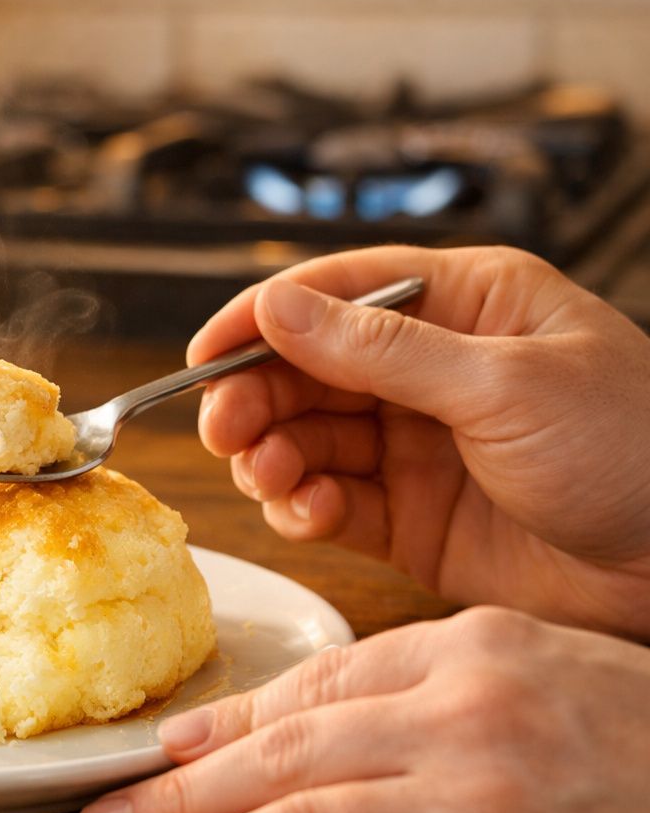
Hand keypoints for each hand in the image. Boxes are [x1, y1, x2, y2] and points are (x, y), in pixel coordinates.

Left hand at [74, 607, 649, 812]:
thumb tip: (276, 725)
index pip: (308, 692)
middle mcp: (462, 718)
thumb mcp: (532, 675)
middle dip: (175, 800)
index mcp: (464, 651)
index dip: (217, 733)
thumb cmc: (638, 746)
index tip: (150, 760)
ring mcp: (481, 808)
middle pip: (281, 762)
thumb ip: (410, 688)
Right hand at [188, 245, 649, 637]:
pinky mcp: (409, 519)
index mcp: (466, 305)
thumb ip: (379, 353)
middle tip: (226, 429)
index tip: (204, 353)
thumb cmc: (635, 452)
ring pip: (306, 438)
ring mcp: (417, 446)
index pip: (337, 294)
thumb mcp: (503, 385)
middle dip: (257, 398)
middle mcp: (432, 370)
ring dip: (273, 457)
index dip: (262, 319)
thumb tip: (275, 307)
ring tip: (272, 477)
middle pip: (305, 370)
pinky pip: (330, 503)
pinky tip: (309, 514)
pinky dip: (305, 509)